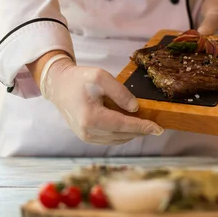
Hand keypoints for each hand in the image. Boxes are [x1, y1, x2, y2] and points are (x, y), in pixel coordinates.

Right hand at [39, 56, 163, 144]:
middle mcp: (88, 132)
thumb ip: (120, 92)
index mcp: (91, 118)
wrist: (58, 86)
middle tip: (156, 126)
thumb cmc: (79, 79)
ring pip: (118, 140)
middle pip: (123, 135)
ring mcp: (86, 137)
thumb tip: (135, 108)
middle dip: (141, 131)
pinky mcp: (86, 138)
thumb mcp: (100, 76)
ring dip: (132, 133)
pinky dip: (122, 134)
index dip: (143, 127)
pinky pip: (110, 139)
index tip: (159, 128)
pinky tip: (130, 126)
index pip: (123, 125)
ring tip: (145, 125)